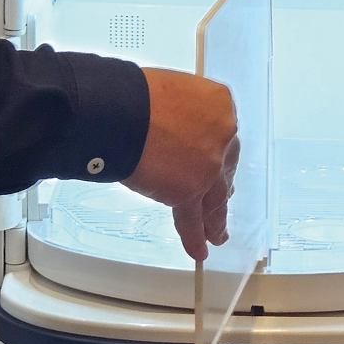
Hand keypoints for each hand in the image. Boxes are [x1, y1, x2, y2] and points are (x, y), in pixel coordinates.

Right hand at [123, 68, 239, 260]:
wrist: (118, 110)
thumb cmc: (134, 94)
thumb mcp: (171, 92)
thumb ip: (183, 116)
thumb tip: (173, 132)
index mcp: (220, 106)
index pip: (223, 136)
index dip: (217, 153)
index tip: (214, 161)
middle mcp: (222, 136)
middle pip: (225, 168)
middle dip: (220, 186)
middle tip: (221, 198)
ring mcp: (208, 167)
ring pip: (215, 199)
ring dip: (215, 220)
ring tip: (217, 234)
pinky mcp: (189, 190)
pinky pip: (193, 218)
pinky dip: (195, 236)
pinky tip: (200, 250)